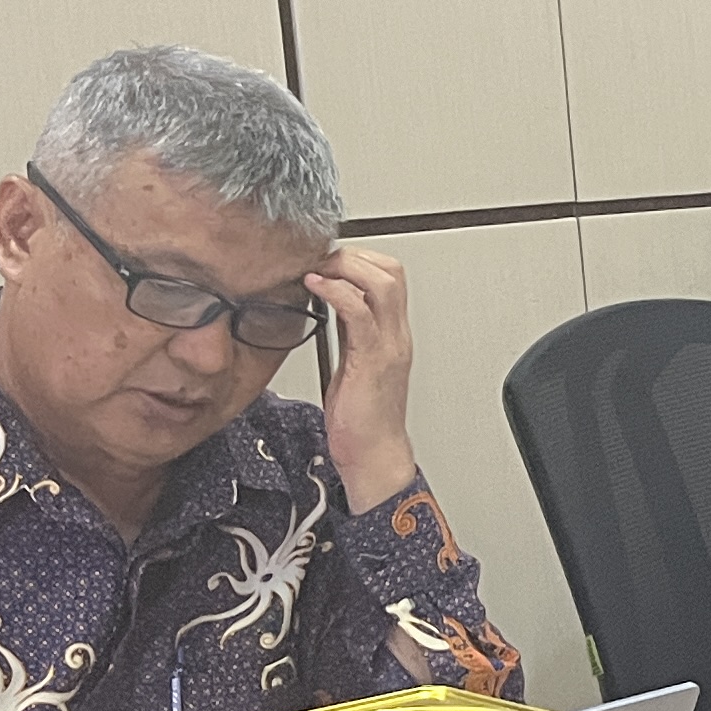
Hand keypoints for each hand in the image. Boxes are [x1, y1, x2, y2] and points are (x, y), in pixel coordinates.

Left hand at [308, 246, 422, 512]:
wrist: (374, 454)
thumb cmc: (361, 418)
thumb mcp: (353, 363)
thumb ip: (348, 333)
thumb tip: (329, 307)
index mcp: (391, 334)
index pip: (389, 276)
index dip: (358, 258)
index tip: (326, 260)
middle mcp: (395, 335)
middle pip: (391, 270)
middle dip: (353, 255)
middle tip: (319, 260)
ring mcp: (387, 345)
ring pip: (382, 283)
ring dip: (345, 266)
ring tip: (316, 269)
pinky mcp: (372, 359)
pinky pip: (360, 313)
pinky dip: (337, 292)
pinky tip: (315, 287)